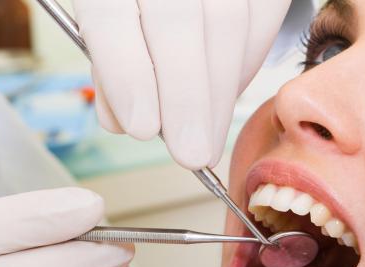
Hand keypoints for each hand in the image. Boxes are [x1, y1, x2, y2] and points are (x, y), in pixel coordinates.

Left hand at [73, 0, 292, 168]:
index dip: (127, 75)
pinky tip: (226, 97)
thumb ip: (110, 68)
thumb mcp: (103, 23)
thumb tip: (126, 122)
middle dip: (185, 98)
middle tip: (190, 153)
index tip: (142, 129)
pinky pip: (261, 17)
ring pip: (228, 22)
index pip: (111, 15)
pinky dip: (246, 66)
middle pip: (178, 21)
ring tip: (208, 141)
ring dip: (219, 96)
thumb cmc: (131, 5)